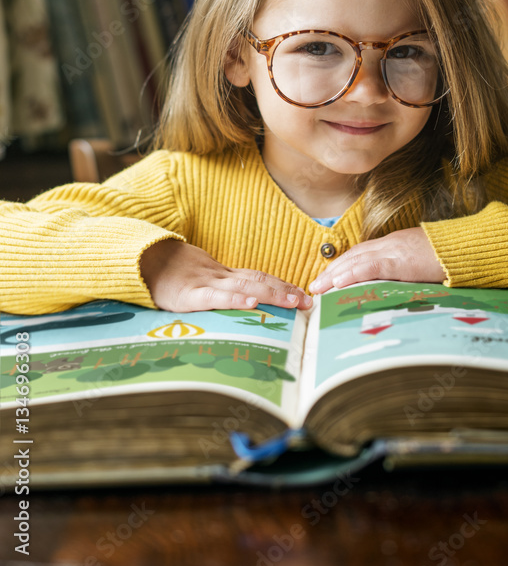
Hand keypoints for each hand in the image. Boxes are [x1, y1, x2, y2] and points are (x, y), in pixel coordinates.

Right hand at [140, 239, 312, 312]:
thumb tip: (243, 305)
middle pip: (259, 281)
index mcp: (223, 275)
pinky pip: (215, 297)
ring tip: (293, 302)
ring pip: (245, 287)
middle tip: (309, 302)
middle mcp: (220, 277)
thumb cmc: (169, 275)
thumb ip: (219, 291)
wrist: (140, 260)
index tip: (306, 295)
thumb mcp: (198, 281)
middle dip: (286, 292)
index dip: (283, 285)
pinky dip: (234, 300)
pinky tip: (250, 304)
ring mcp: (206, 284)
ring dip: (271, 295)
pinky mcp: (189, 295)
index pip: (260, 277)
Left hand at [308, 227, 446, 294]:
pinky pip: (371, 267)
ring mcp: (394, 251)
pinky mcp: (401, 262)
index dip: (343, 265)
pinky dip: (352, 274)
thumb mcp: (423, 263)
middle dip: (332, 270)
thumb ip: (407, 271)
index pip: (361, 254)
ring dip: (334, 275)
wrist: (465, 248)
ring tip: (318, 287)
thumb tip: (396, 287)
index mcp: (394, 244)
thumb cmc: (449, 258)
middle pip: (353, 256)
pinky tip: (338, 283)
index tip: (328, 277)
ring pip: (357, 261)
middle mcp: (389, 244)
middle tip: (315, 285)